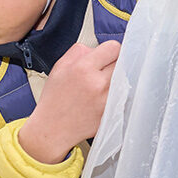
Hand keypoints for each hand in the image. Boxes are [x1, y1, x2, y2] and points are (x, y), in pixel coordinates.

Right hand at [18, 40, 119, 163]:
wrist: (53, 129)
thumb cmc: (55, 99)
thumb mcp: (59, 67)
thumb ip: (78, 51)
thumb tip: (97, 49)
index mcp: (83, 69)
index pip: (113, 48)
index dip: (110, 50)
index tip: (106, 55)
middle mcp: (98, 83)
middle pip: (121, 62)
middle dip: (112, 64)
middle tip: (102, 71)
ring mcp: (108, 99)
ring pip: (124, 79)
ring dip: (115, 79)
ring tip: (100, 86)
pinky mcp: (113, 112)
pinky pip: (122, 95)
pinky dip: (115, 94)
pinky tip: (100, 99)